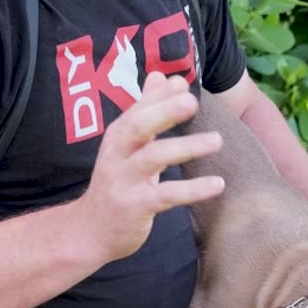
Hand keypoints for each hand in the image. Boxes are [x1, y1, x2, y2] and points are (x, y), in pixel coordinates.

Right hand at [75, 72, 224, 261]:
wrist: (90, 231)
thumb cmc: (117, 183)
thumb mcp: (129, 146)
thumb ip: (147, 111)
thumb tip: (162, 76)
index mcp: (117, 137)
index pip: (137, 109)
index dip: (159, 96)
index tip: (182, 82)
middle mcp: (116, 155)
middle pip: (137, 127)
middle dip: (164, 112)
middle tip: (192, 101)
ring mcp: (123, 182)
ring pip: (152, 158)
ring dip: (185, 147)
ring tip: (217, 141)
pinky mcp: (135, 207)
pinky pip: (166, 195)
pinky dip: (192, 190)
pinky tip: (217, 185)